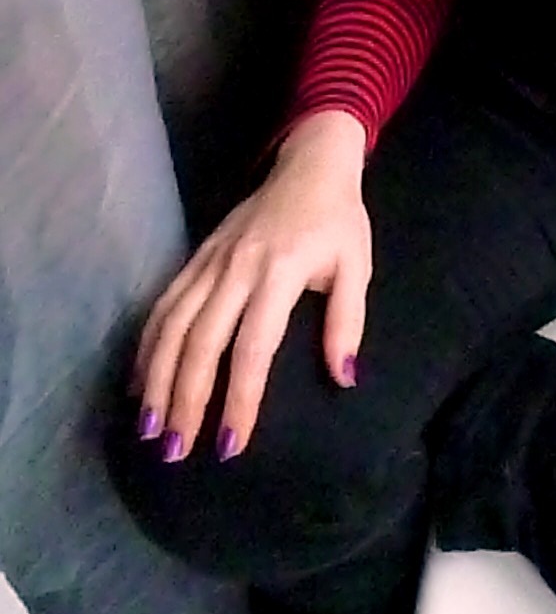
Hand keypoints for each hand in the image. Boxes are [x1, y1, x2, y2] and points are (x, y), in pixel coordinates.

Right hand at [131, 111, 370, 461]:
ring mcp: (210, 261)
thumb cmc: (338, 220)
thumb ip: (346, 322)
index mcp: (279, 272)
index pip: (253, 346)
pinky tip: (139, 381)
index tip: (231, 443)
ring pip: (173, 325)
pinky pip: (165, 304)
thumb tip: (343, 377)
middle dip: (185, 400)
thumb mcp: (357, 266)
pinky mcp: (196, 255)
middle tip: (174, 450)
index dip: (240, 397)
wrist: (310, 163)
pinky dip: (148, 344)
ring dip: (156, 378)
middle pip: (202, 342)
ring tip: (149, 427)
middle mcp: (236, 268)